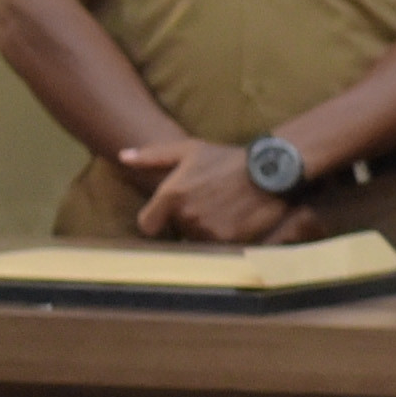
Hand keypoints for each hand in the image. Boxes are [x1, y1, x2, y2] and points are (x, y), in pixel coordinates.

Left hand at [119, 140, 302, 245]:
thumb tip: (123, 156)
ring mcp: (208, 229)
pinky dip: (225, 237)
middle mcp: (187, 215)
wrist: (272, 168)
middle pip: (177, 231)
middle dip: (187, 221)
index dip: (157, 220)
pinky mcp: (229, 240)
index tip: (169, 215)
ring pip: (197, 240)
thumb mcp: (189, 150)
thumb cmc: (227, 158)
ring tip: (224, 210)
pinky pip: (217, 246)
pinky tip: (236, 220)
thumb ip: (152, 156)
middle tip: (208, 203)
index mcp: (171, 195)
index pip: (147, 225)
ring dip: (207, 230)